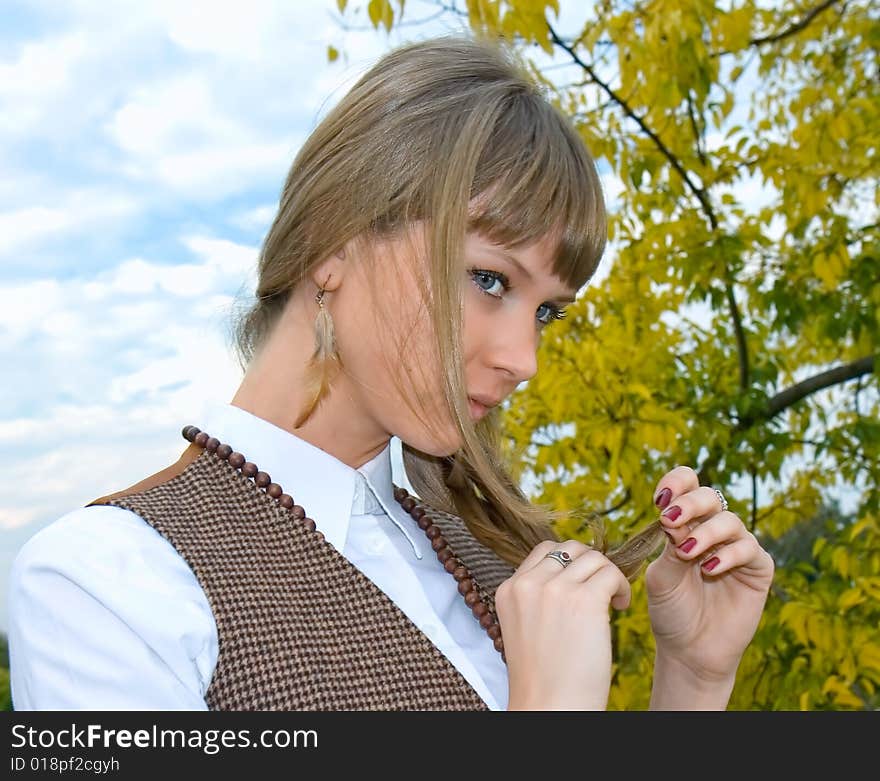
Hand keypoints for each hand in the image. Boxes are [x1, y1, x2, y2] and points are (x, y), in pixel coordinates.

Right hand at [495, 539, 630, 709]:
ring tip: (614, 601)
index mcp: (509, 590)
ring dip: (609, 575)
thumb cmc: (543, 678)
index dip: (569, 563)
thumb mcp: (524, 627)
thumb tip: (571, 575)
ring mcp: (556, 589)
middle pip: (569, 547)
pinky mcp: (585, 600)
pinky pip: (612, 574)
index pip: (543, 552)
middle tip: (602, 588)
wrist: (549, 707)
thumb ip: (536, 598)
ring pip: (594, 558)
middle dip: (590, 563)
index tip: (582, 583)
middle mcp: (529, 584)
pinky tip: (620, 608)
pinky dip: (622, 588)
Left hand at [646, 466, 774, 682]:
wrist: (689, 650)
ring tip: (687, 552)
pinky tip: (710, 568)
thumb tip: (674, 519)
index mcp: (685, 524)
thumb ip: (669, 547)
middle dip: (690, 503)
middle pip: (709, 497)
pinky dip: (728, 554)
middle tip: (670, 519)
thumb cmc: (671, 610)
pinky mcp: (758, 569)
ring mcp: (736, 548)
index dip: (676, 483)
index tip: (659, 498)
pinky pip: (749, 549)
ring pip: (729, 521)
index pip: (686, 487)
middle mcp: (712, 530)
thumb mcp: (661, 576)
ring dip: (706, 532)